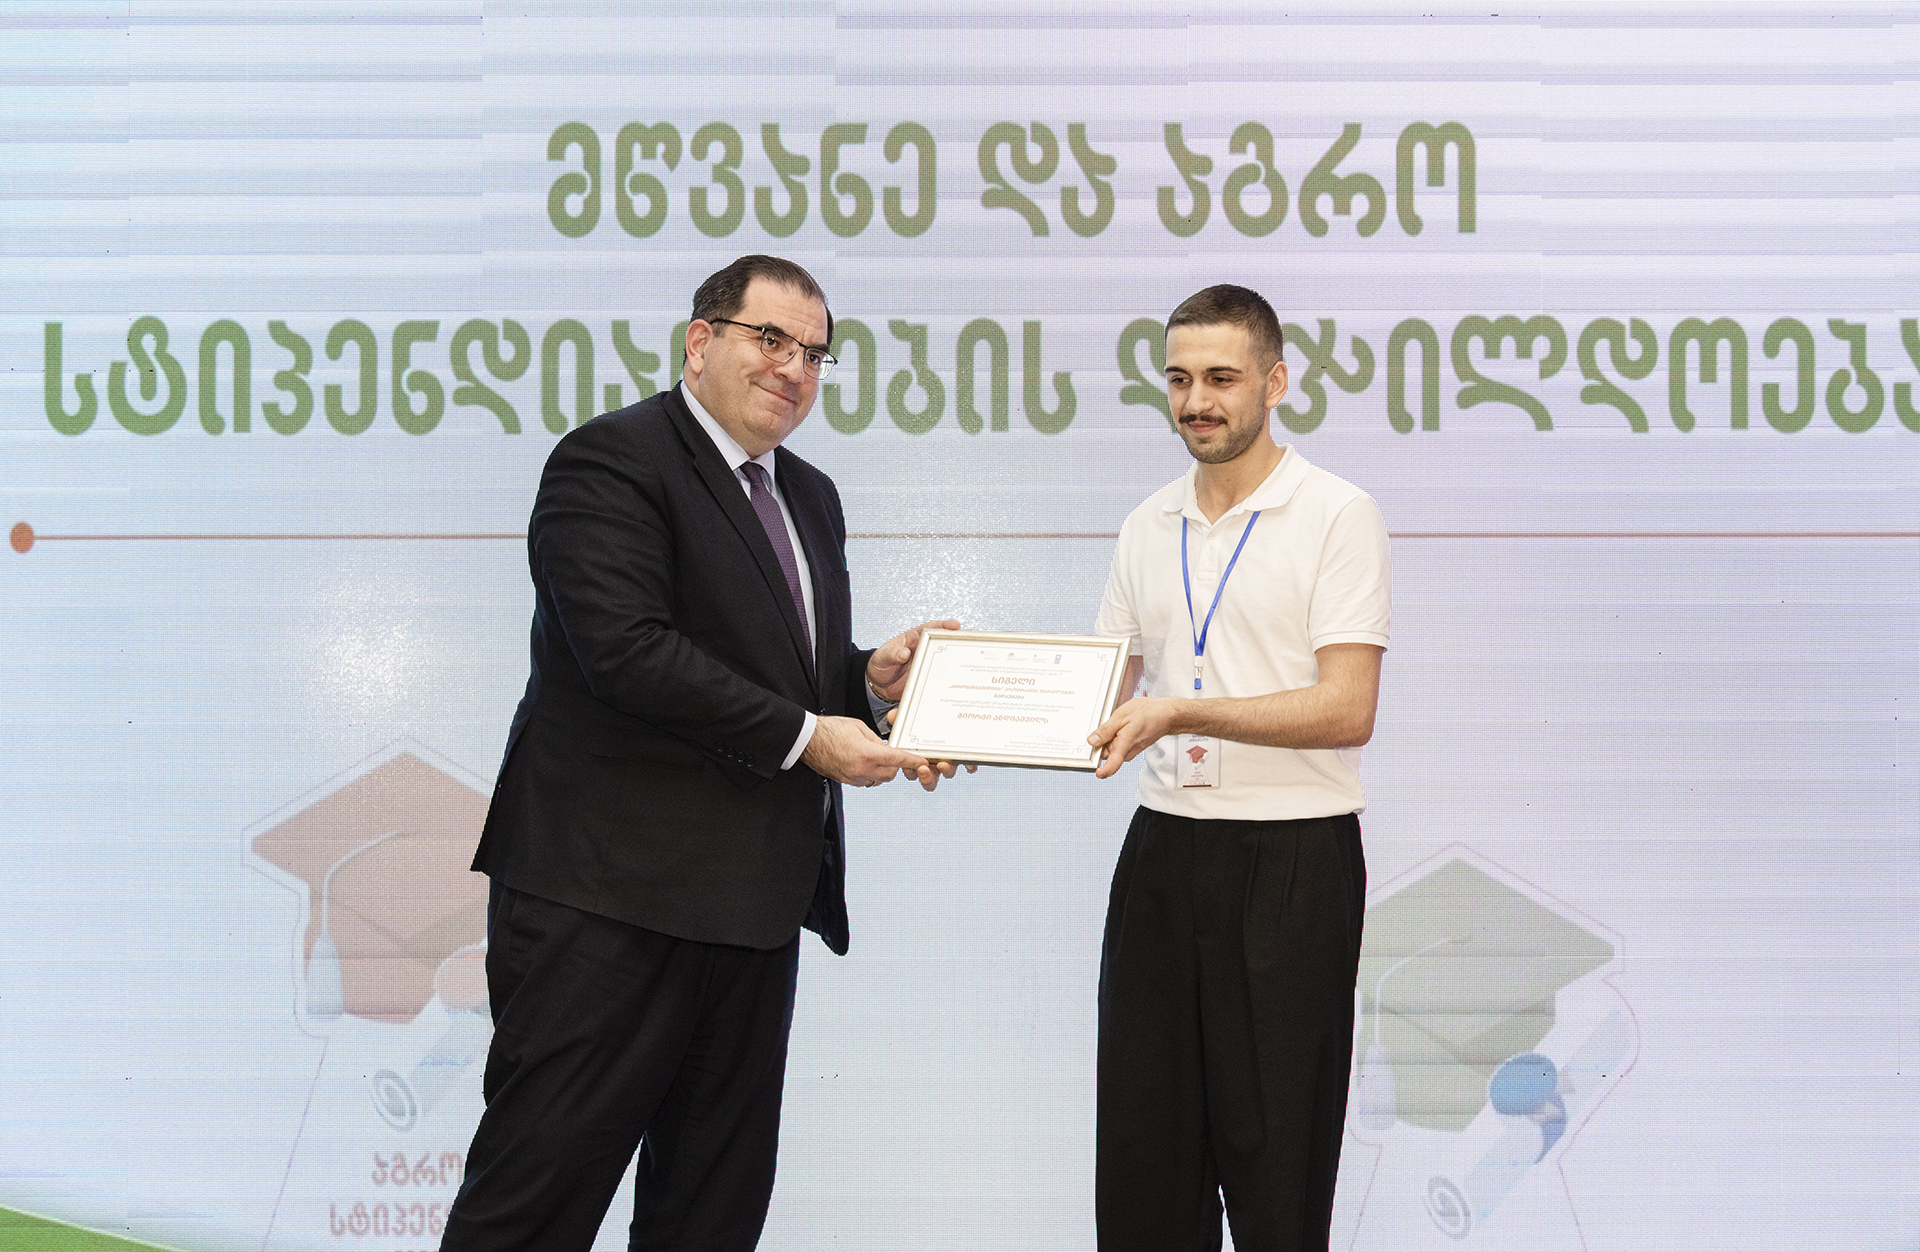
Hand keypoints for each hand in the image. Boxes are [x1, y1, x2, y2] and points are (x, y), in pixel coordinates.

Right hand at [802, 714, 930, 788]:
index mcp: (867, 753)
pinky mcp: (847, 781)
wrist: (808, 741)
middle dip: (896, 766)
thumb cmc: (830, 729)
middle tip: (893, 755)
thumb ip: (876, 740)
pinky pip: (867, 782)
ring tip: (876, 758)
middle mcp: (862, 769)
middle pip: (891, 774)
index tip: (923, 762)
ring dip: (883, 771)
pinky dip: (871, 775)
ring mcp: (854, 778)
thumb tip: (886, 748)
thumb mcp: (859, 727)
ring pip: (880, 780)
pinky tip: (865, 763)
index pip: (897, 760)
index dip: (913, 761)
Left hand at [866, 618, 961, 702]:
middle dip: (957, 643)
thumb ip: (892, 654)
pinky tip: (956, 685)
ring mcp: (927, 665)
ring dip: (956, 662)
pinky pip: (940, 679)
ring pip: (945, 661)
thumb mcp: (882, 657)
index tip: (955, 625)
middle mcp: (924, 651)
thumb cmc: (880, 664)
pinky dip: (948, 681)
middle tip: (968, 645)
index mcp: (914, 639)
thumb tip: (904, 653)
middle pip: (944, 644)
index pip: (931, 628)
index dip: (944, 625)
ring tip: (967, 665)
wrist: (878, 686)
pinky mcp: (928, 679)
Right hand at [884, 707, 977, 790]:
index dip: (910, 773)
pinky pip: (969, 765)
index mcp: (918, 758)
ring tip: (943, 763)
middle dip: (926, 778)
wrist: (947, 709)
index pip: (912, 772)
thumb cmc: (924, 719)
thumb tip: (893, 715)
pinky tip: (968, 763)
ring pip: (948, 773)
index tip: (909, 767)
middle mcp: (934, 763)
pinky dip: (969, 766)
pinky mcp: (965, 755)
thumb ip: (901, 716)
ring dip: (945, 771)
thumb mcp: (911, 716)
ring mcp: (950, 760)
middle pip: (929, 780)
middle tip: (923, 769)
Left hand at [1087, 696, 1182, 779]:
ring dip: (1108, 739)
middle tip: (1102, 729)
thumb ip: (1106, 730)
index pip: (1112, 765)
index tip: (1096, 771)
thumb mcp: (1121, 716)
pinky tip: (1121, 726)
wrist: (1165, 715)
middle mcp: (1127, 752)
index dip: (1102, 771)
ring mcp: (1130, 751)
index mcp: (1124, 745)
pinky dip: (1115, 738)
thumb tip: (1092, 741)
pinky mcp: (1131, 749)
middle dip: (1099, 745)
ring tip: (1116, 724)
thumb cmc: (1147, 713)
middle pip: (1105, 754)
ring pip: (1111, 750)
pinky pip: (1118, 746)